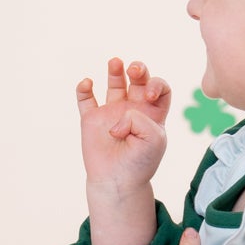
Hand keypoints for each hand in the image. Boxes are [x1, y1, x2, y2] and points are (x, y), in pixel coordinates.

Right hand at [75, 56, 171, 196]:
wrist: (117, 182)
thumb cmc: (140, 163)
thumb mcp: (154, 140)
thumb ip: (141, 119)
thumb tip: (115, 117)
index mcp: (153, 113)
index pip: (160, 88)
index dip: (157, 84)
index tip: (149, 95)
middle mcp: (133, 109)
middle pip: (139, 78)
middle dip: (138, 69)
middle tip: (134, 71)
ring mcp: (111, 111)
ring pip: (114, 82)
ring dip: (115, 69)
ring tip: (115, 62)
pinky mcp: (91, 119)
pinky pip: (85, 98)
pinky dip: (84, 88)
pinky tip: (87, 83)